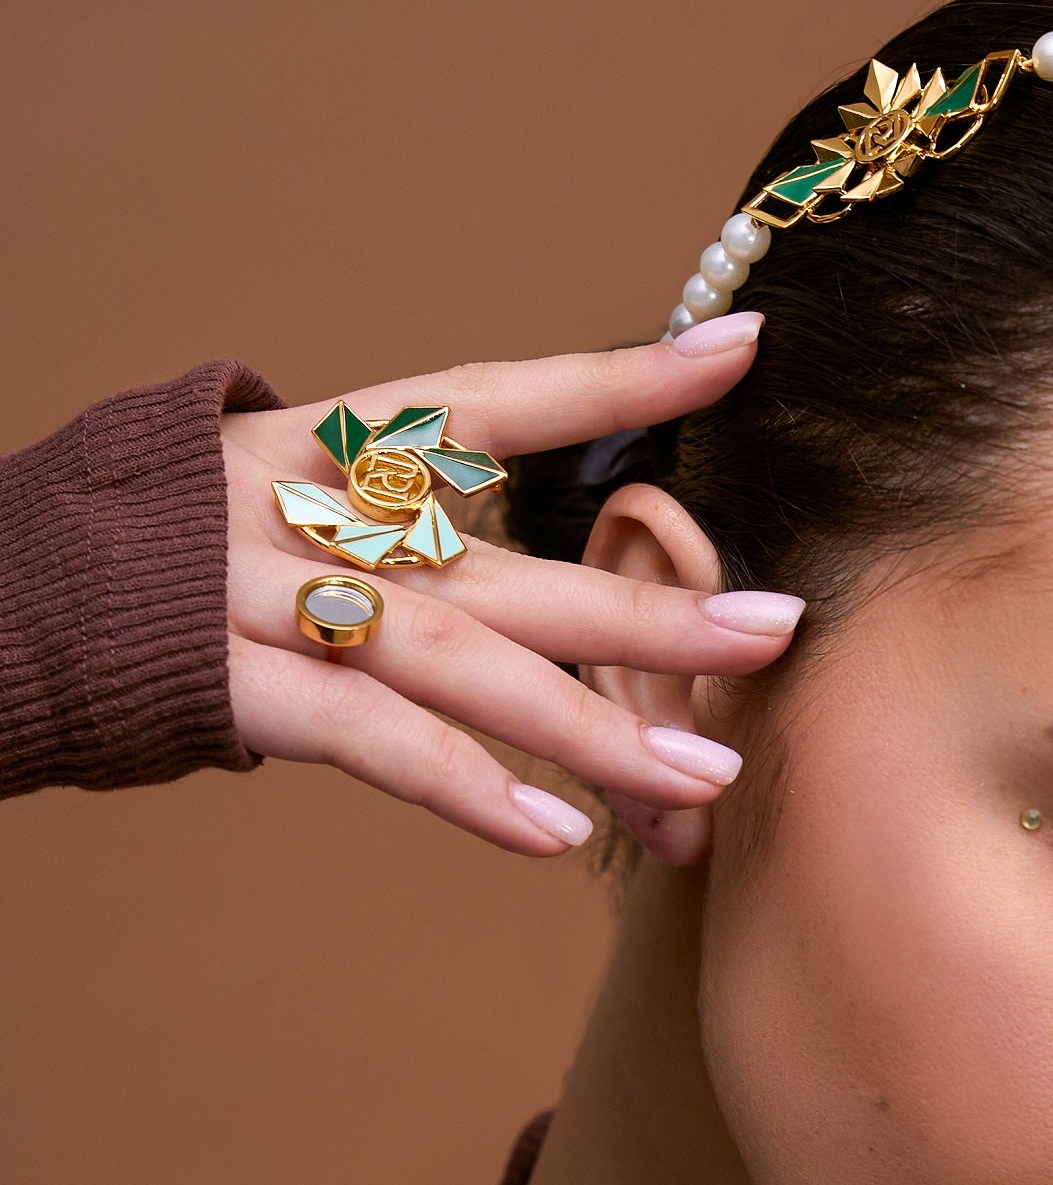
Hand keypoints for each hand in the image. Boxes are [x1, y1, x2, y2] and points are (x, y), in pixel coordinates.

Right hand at [221, 315, 795, 861]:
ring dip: (591, 727)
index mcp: (321, 446)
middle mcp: (310, 513)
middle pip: (510, 569)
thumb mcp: (254, 502)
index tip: (740, 352)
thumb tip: (491, 574)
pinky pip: (370, 740)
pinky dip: (466, 785)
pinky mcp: (230, 685)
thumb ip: (369, 530)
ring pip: (463, 664)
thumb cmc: (140, 553)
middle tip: (779, 632)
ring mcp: (266, 598)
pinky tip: (557, 832)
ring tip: (706, 775)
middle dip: (650, 611)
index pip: (490, 402)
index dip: (615, 383)